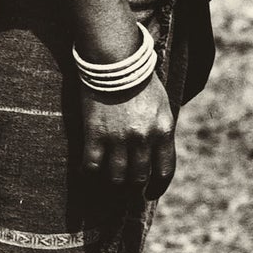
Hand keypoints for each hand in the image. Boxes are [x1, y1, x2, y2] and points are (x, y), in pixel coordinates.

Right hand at [80, 74, 175, 197]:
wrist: (115, 58)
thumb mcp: (162, 104)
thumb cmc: (140, 78)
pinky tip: (88, 171)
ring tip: (109, 180)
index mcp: (163, 129)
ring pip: (117, 177)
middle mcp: (143, 138)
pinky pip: (92, 165)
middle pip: (139, 177)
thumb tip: (157, 154)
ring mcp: (118, 137)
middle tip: (127, 188)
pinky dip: (90, 173)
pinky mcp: (95, 133)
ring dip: (114, 182)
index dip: (157, 188)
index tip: (150, 194)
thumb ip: (161, 130)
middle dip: (134, 187)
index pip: (164, 171)